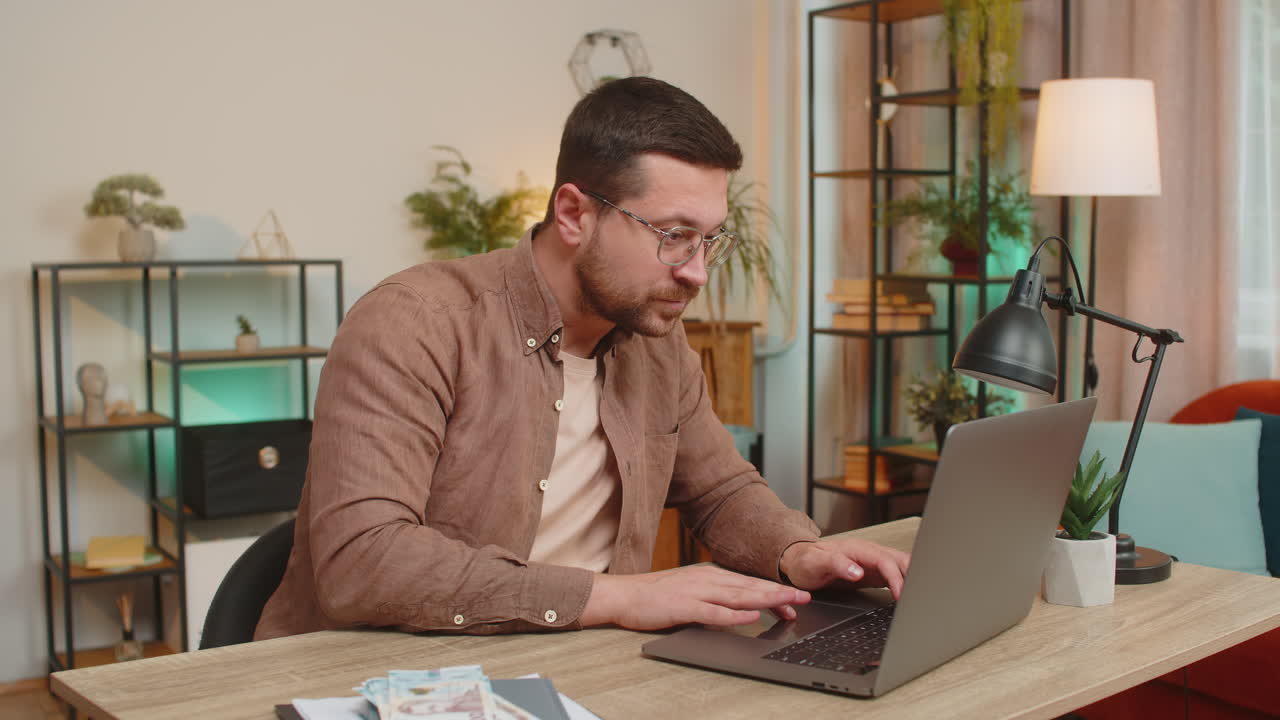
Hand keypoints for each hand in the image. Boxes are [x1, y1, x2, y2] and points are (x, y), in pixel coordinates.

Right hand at [581, 565, 811, 630]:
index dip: (774, 590)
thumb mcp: (690, 591)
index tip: (796, 599)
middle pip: (750, 587)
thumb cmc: (655, 596)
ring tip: (788, 603)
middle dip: (780, 592)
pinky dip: (734, 615)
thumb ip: (714, 597)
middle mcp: (707, 580)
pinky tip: (750, 617)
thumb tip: (740, 607)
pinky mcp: (684, 607)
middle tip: (805, 597)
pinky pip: (713, 612)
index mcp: (710, 576)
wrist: (623, 594)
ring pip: (738, 596)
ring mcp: (696, 592)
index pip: (749, 583)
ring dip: (765, 599)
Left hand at [779, 538, 910, 599]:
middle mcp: (868, 552)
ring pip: (901, 566)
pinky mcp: (874, 571)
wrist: (800, 560)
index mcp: (857, 549)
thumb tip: (857, 571)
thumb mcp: (815, 563)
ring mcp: (873, 561)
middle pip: (899, 560)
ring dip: (913, 578)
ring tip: (922, 597)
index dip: (895, 577)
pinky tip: (912, 595)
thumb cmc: (806, 561)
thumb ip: (836, 564)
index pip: (884, 561)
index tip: (901, 594)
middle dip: (913, 576)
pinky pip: (896, 574)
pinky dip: (906, 583)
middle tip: (921, 597)